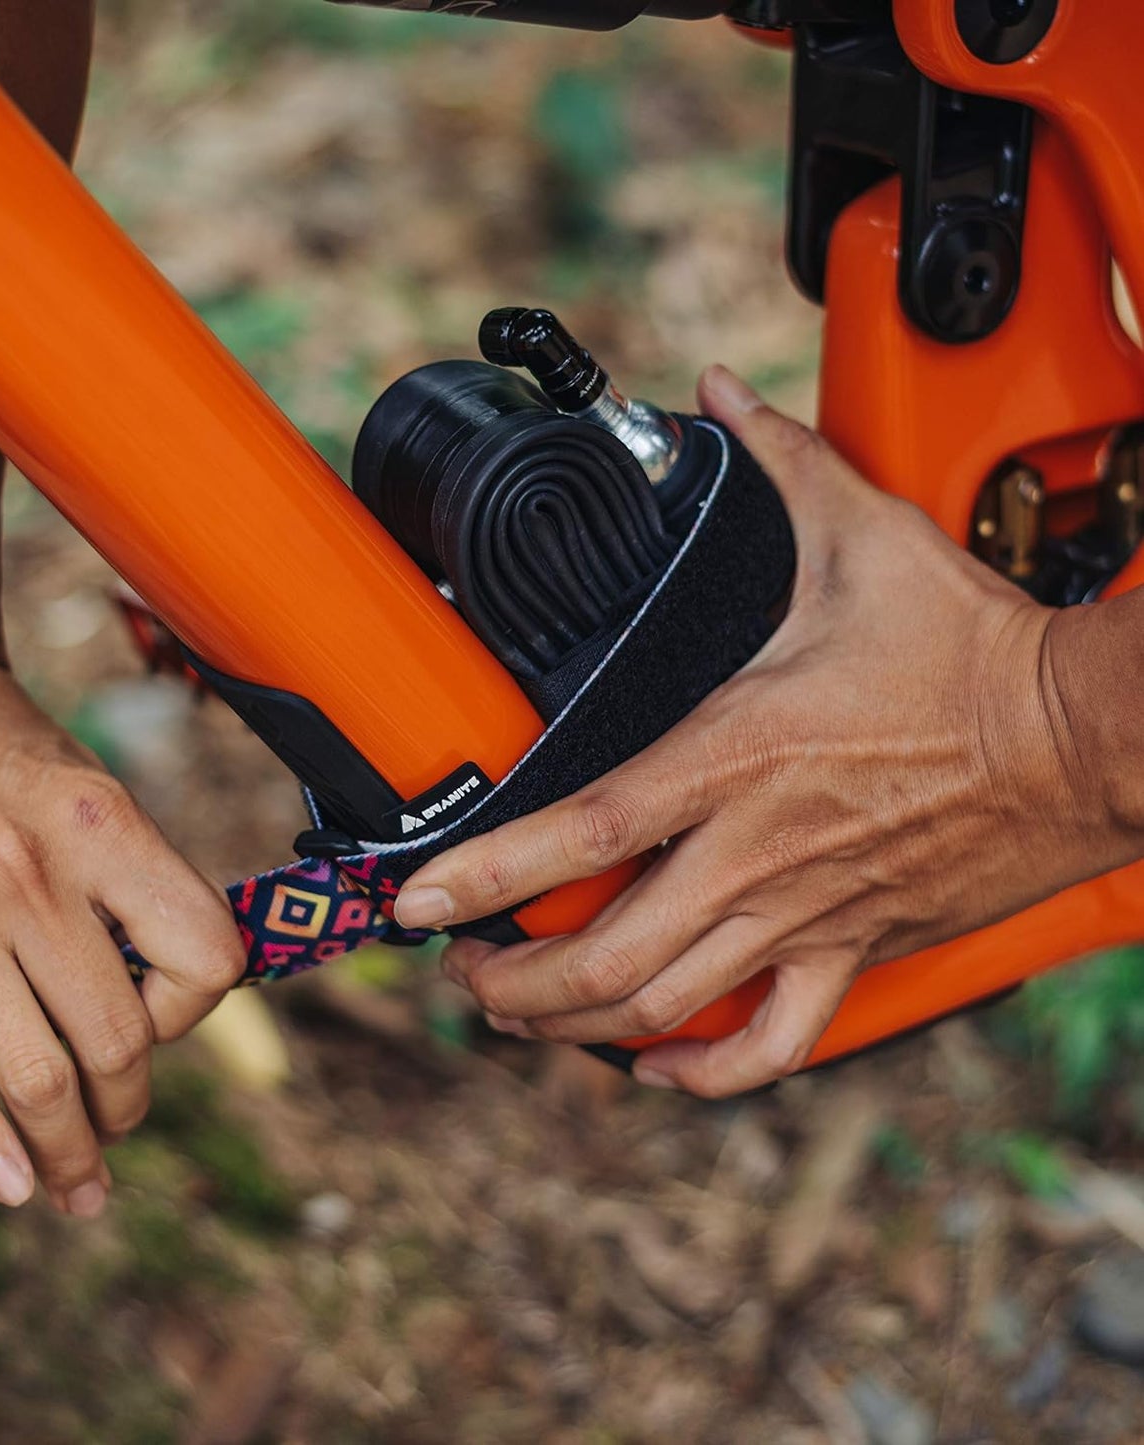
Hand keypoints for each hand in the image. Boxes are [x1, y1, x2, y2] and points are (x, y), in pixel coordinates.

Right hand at [0, 659, 243, 1212]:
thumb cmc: (7, 761)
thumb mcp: (98, 796)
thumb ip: (134, 895)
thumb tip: (170, 1010)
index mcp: (105, 829)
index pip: (204, 956)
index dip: (198, 1005)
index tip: (168, 1012)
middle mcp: (31, 878)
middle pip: (119, 1039)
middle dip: (129, 1103)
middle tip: (121, 1121)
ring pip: (36, 1079)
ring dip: (70, 1150)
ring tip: (80, 1182)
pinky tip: (13, 1184)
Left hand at [394, 368, 1132, 1097]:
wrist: (1086, 736)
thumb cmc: (970, 647)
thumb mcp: (863, 538)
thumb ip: (776, 464)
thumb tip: (712, 393)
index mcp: (736, 752)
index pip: (584, 830)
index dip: (487, 875)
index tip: (417, 900)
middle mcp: (758, 849)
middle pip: (608, 954)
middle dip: (513, 980)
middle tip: (461, 966)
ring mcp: (807, 913)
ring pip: (669, 1010)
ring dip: (576, 1025)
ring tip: (520, 1013)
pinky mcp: (857, 951)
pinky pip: (773, 1041)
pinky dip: (705, 1070)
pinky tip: (655, 1063)